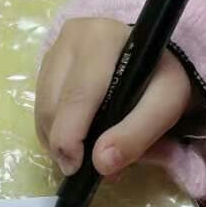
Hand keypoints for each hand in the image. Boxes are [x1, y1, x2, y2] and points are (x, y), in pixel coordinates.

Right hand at [36, 17, 192, 177]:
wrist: (153, 57)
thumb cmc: (160, 78)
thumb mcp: (165, 104)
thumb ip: (137, 134)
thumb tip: (101, 164)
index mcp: (102, 40)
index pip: (76, 95)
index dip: (70, 138)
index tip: (76, 168)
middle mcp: (71, 37)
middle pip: (53, 104)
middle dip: (62, 144)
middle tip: (80, 169)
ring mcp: (55, 48)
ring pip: (42, 106)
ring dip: (55, 139)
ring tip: (81, 154)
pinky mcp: (47, 62)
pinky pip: (40, 104)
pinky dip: (53, 129)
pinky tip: (73, 137)